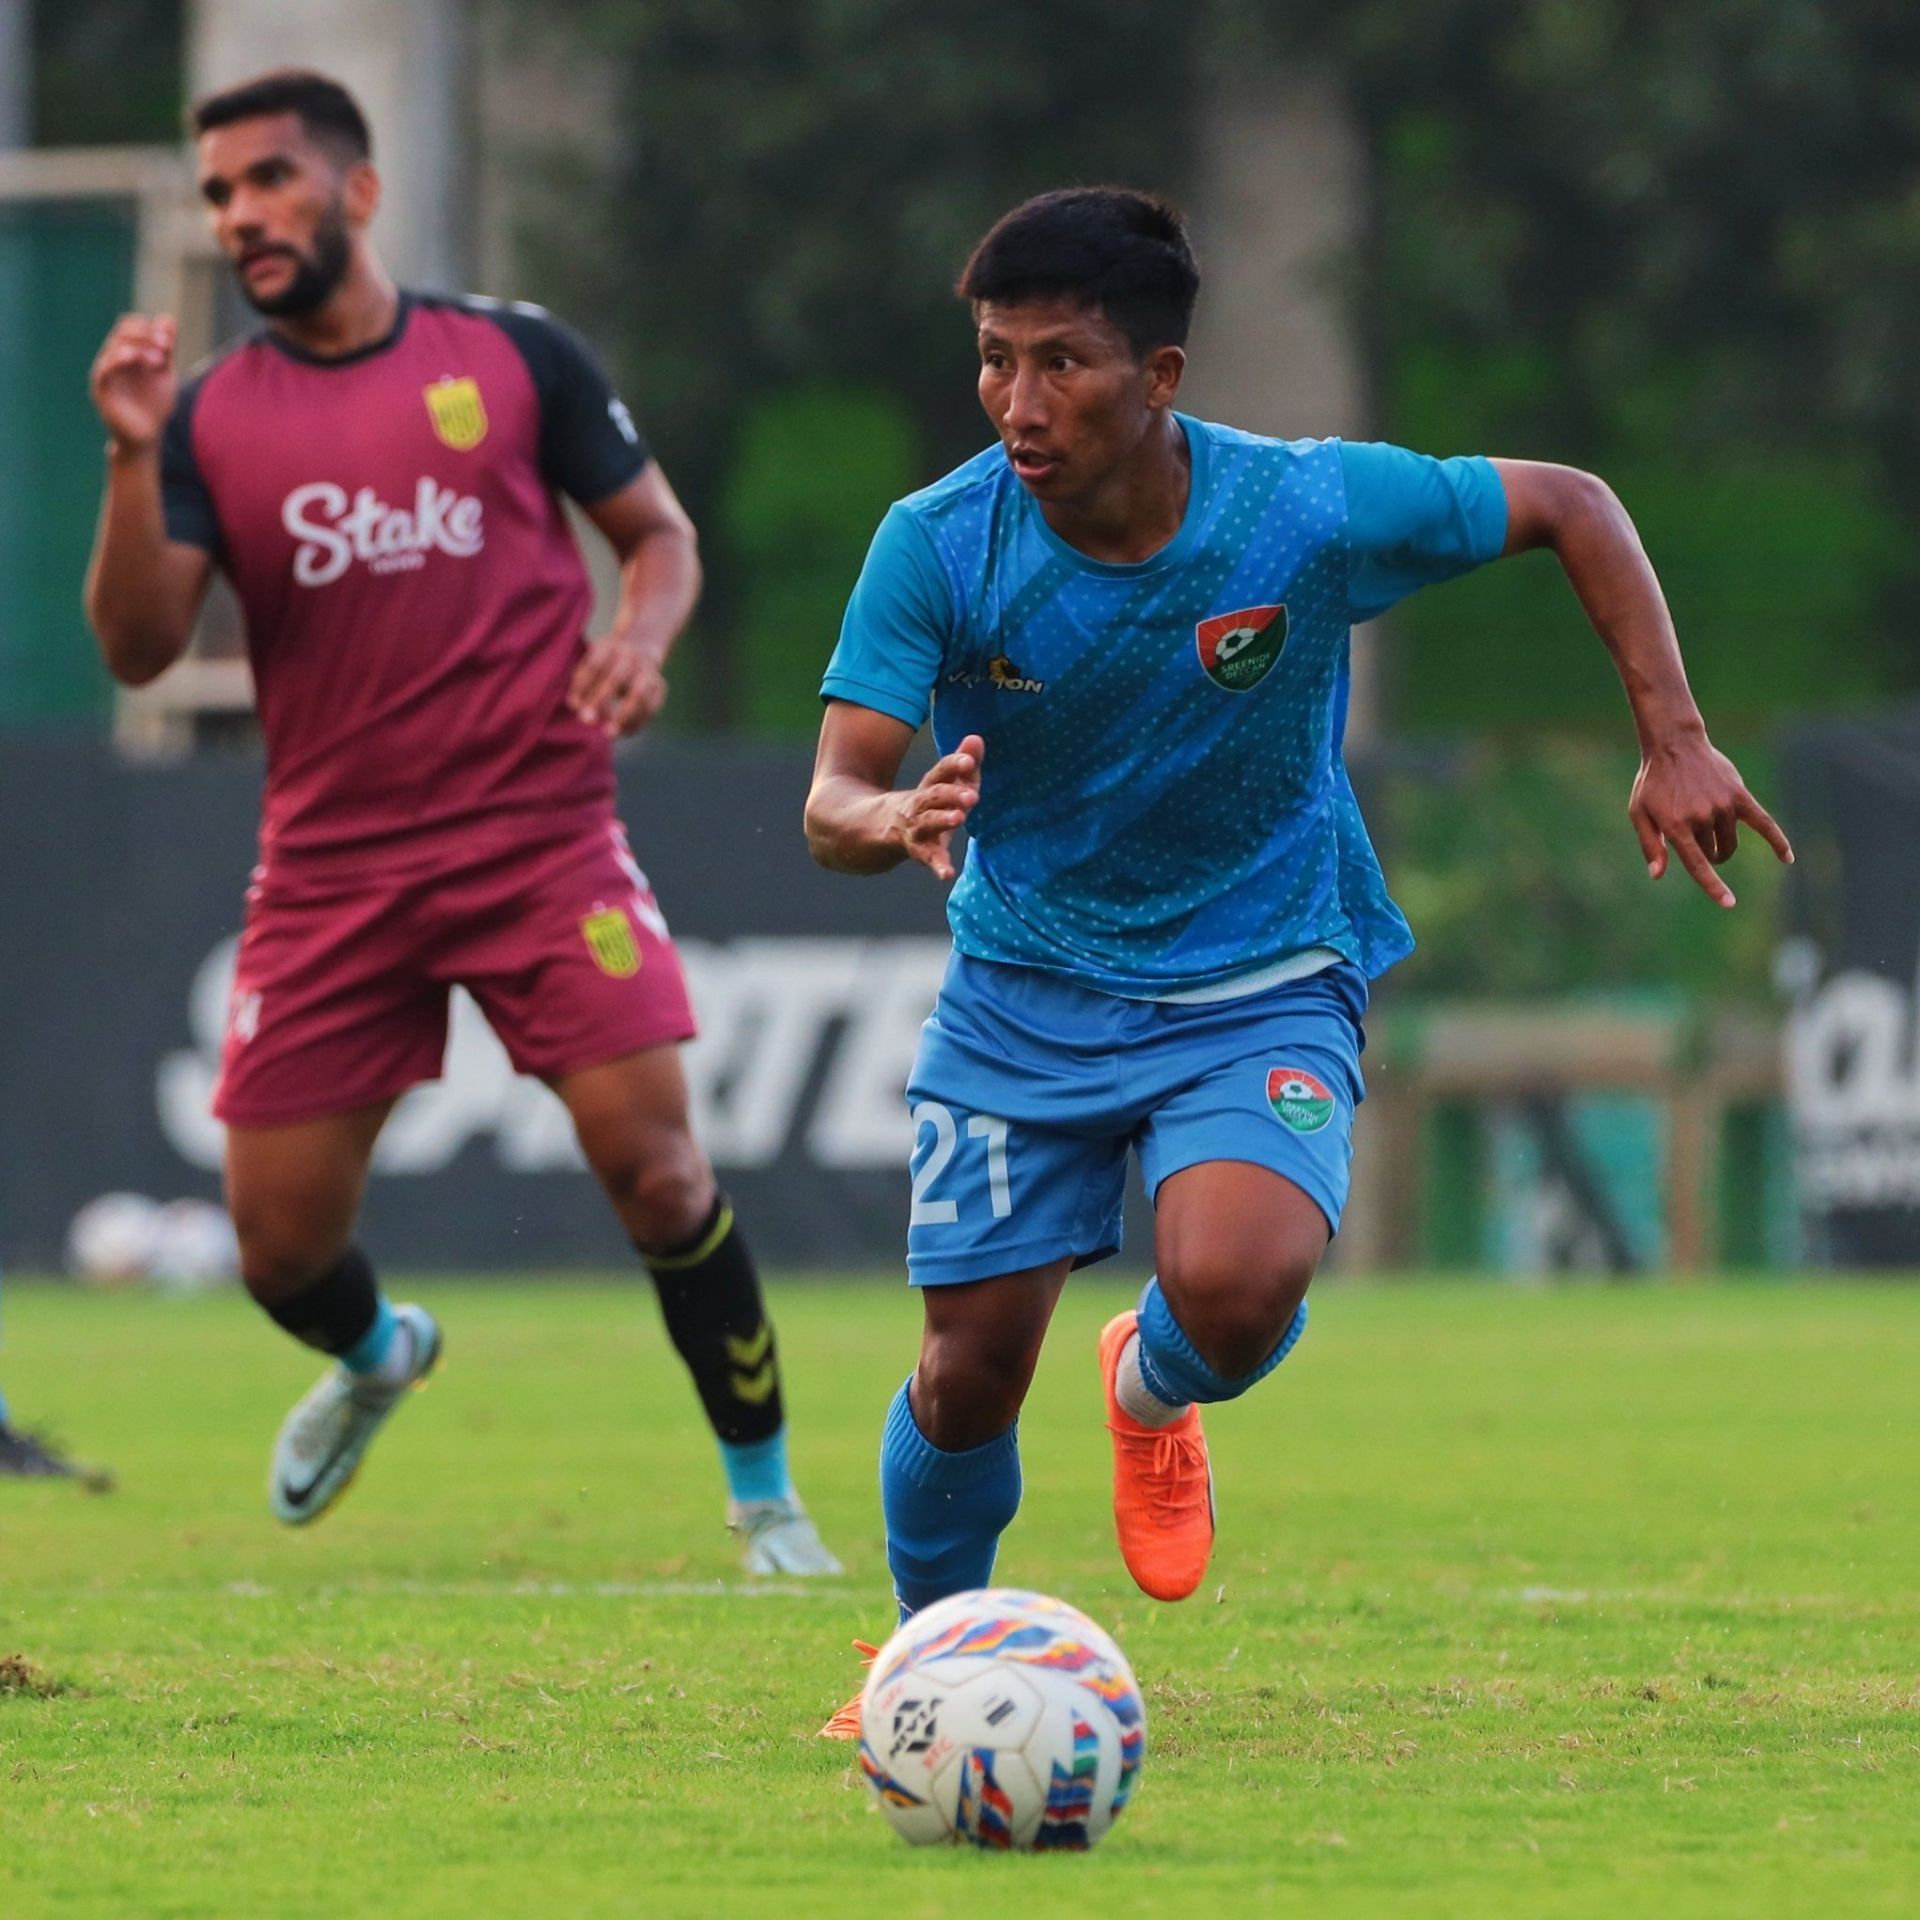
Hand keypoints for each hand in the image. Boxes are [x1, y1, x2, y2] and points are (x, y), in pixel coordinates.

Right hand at [91, 314, 178, 453]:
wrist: (147, 436)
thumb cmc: (154, 404)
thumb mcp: (164, 373)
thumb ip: (165, 347)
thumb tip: (168, 318)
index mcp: (126, 352)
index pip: (130, 325)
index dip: (149, 327)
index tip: (168, 341)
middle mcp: (112, 358)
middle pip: (122, 332)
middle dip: (146, 335)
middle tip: (166, 348)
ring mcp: (105, 373)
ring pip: (114, 347)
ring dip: (139, 347)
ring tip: (159, 360)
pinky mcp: (101, 389)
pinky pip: (104, 369)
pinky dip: (117, 359)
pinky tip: (133, 357)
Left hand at [569, 636, 667, 736]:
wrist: (641, 649)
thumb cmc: (606, 664)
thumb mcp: (592, 664)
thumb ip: (582, 684)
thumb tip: (576, 706)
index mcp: (610, 647)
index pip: (595, 665)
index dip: (583, 686)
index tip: (575, 706)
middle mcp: (631, 657)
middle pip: (616, 678)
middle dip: (601, 700)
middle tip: (587, 720)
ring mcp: (648, 671)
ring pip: (639, 695)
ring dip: (624, 716)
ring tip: (609, 733)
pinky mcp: (659, 687)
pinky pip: (651, 708)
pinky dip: (637, 723)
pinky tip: (623, 732)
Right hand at [892, 733, 982, 882]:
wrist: (879, 827)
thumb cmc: (927, 803)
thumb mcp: (945, 783)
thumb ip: (964, 764)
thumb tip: (977, 738)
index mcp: (930, 786)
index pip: (941, 772)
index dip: (954, 764)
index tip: (969, 760)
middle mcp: (920, 804)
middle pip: (933, 795)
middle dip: (951, 794)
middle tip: (972, 796)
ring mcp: (916, 827)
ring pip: (928, 823)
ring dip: (942, 820)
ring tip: (959, 818)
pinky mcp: (918, 850)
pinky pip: (928, 858)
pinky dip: (938, 866)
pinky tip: (947, 874)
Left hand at [1629, 730, 1792, 907]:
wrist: (1674, 746)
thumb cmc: (1653, 783)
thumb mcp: (1639, 813)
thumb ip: (1650, 844)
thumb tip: (1658, 874)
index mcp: (1676, 825)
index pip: (1698, 863)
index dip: (1713, 886)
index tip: (1729, 902)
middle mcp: (1702, 817)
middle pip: (1713, 853)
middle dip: (1706, 855)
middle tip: (1695, 839)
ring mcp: (1722, 806)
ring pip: (1730, 841)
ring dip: (1722, 845)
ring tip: (1708, 830)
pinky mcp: (1739, 795)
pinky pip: (1764, 822)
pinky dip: (1777, 841)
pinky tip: (1788, 859)